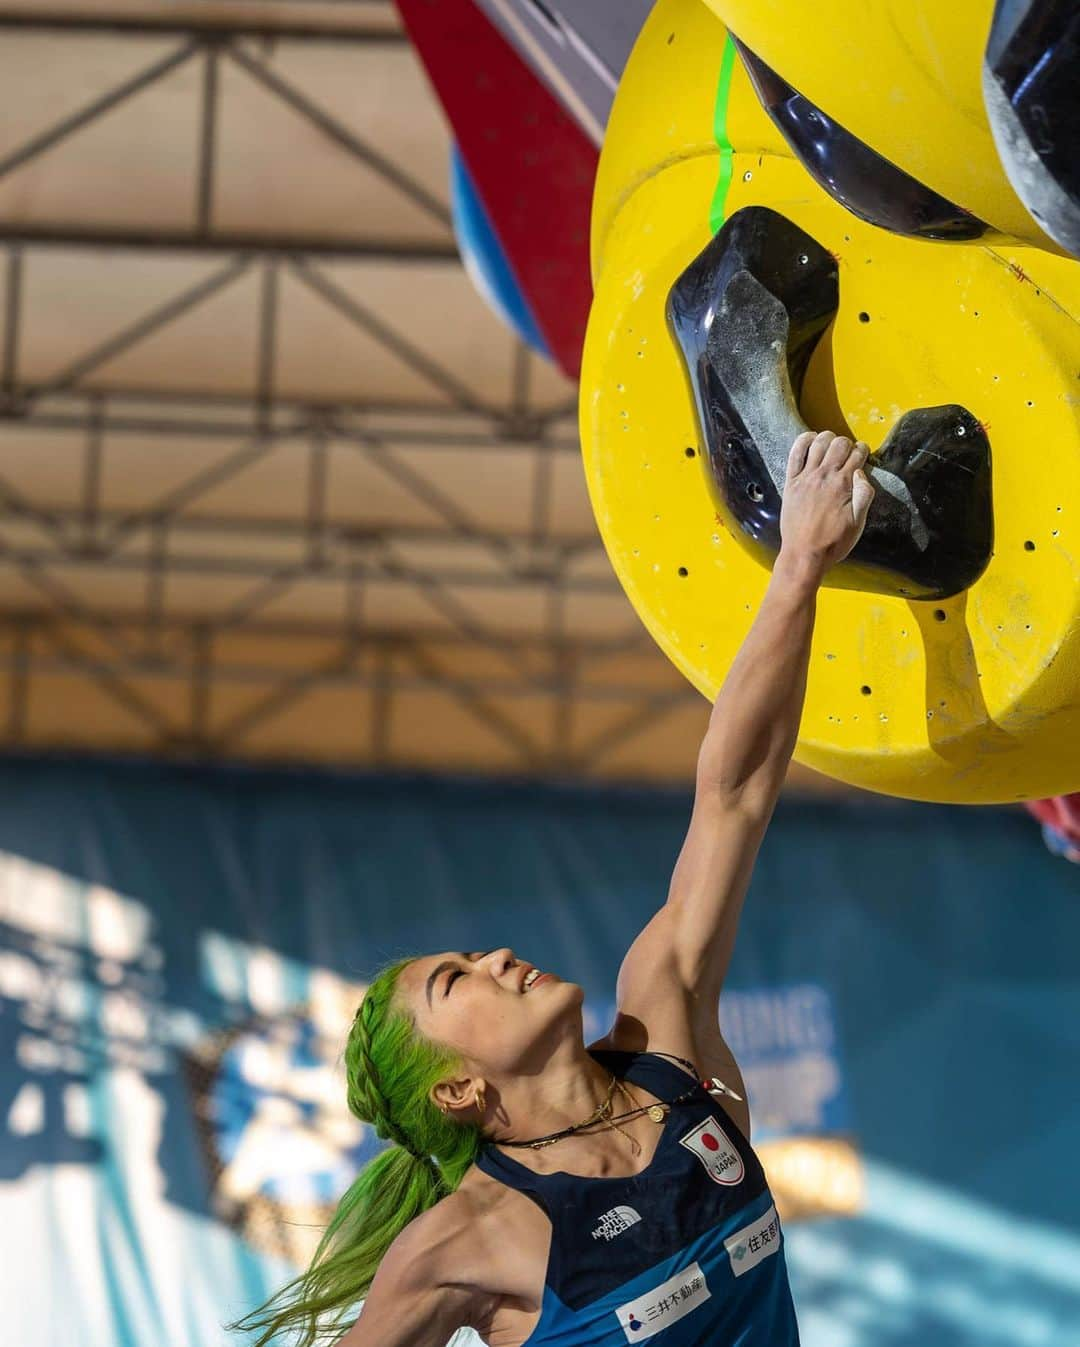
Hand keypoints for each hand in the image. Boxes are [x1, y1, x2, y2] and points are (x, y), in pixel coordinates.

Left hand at [778, 430, 874, 581]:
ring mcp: (805, 477)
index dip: (862, 450)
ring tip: (831, 444)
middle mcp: (824, 476)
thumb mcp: (859, 522)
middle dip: (847, 444)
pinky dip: (803, 441)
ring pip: (818, 443)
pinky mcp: (790, 482)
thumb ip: (864, 495)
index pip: (857, 454)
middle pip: (839, 444)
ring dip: (828, 438)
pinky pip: (795, 454)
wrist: (804, 554)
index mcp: (843, 484)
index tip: (863, 455)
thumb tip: (861, 472)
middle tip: (847, 453)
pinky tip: (810, 438)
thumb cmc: (834, 542)